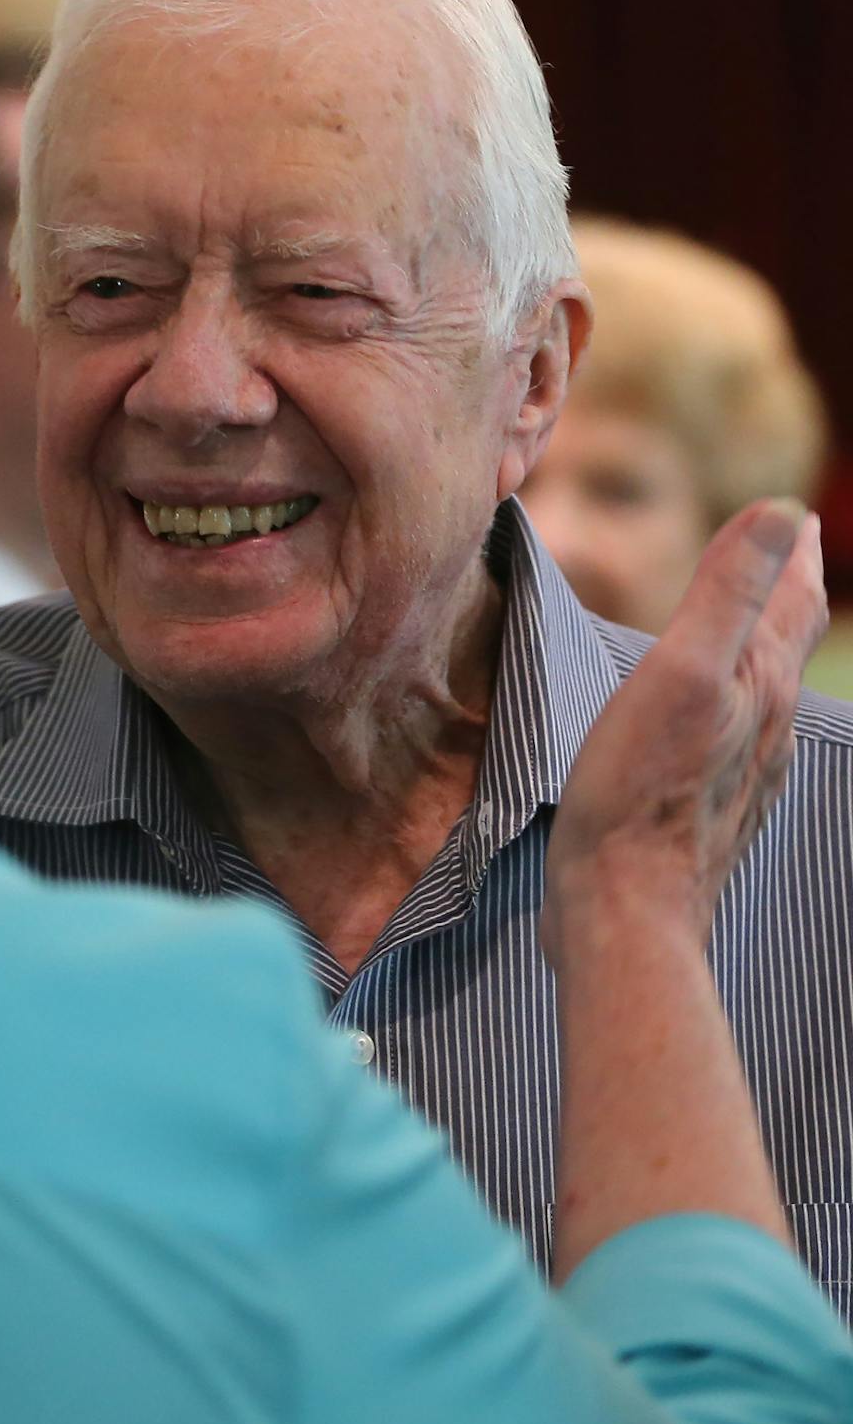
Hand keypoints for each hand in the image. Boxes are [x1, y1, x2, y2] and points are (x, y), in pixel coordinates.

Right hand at [547, 498, 825, 959]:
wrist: (626, 910)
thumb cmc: (638, 793)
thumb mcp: (680, 673)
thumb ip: (729, 592)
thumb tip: (785, 512)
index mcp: (760, 685)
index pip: (789, 600)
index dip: (790, 554)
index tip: (796, 518)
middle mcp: (766, 729)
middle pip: (784, 645)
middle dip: (784, 597)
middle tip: (786, 558)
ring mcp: (742, 776)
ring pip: (764, 696)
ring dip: (762, 652)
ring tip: (754, 631)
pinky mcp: (706, 812)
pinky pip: (734, 742)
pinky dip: (733, 707)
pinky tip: (710, 722)